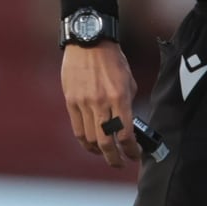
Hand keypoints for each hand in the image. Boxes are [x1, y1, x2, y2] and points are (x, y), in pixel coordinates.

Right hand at [62, 42, 140, 167]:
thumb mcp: (128, 81)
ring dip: (100, 152)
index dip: (132, 150)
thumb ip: (128, 104)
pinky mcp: (71, 101)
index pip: (126, 134)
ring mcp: (84, 103)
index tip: (135, 155)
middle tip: (120, 163)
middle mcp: (101, 103)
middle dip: (115, 159)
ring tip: (106, 154)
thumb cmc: (113, 60)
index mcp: (120, 97)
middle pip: (107, 143)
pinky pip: (78, 129)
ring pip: (91, 139)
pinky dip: (85, 142)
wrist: (88, 42)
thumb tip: (128, 126)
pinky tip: (92, 145)